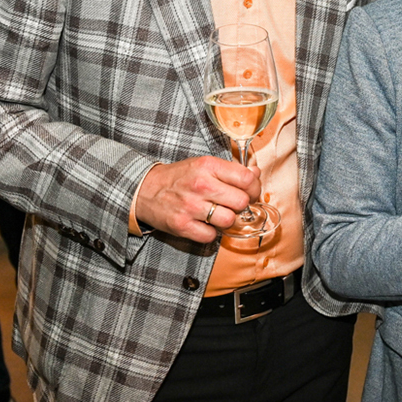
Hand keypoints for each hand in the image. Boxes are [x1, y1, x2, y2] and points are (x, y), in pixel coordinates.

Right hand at [134, 157, 260, 242]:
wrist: (144, 190)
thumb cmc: (178, 177)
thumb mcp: (204, 165)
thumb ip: (231, 170)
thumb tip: (256, 173)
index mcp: (208, 166)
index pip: (247, 179)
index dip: (254, 188)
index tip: (249, 192)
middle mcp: (201, 185)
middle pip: (241, 202)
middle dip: (240, 205)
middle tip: (232, 204)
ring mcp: (191, 207)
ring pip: (229, 220)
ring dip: (226, 220)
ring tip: (216, 213)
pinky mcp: (182, 226)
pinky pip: (211, 236)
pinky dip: (210, 233)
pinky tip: (204, 223)